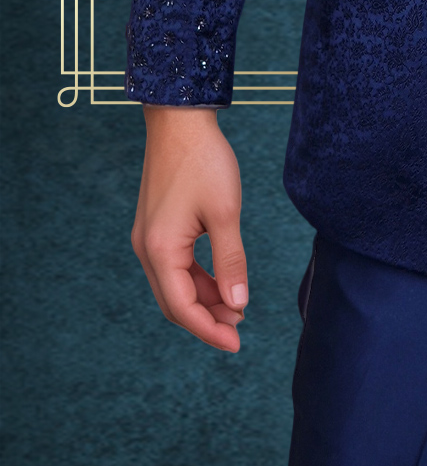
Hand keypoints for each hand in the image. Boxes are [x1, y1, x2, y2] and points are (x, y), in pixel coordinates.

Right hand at [131, 104, 248, 351]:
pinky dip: (198, 278)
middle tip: (240, 329)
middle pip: (175, 302)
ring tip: (237, 306)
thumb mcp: (225, 212)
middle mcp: (147, 249)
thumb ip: (230, 261)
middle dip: (206, 318)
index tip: (237, 343)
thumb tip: (238, 303)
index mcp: (160, 250)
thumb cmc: (204, 162)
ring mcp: (149, 238)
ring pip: (175, 285)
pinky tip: (222, 282)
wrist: (180, 121)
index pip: (183, 307)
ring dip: (204, 298)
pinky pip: (176, 266)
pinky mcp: (157, 228)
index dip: (209, 330)